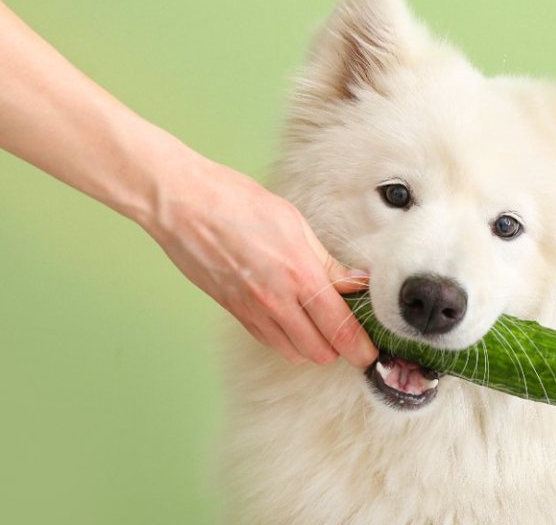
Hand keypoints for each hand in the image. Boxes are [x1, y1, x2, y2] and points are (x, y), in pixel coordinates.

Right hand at [143, 156, 376, 366]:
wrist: (184, 206)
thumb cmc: (236, 203)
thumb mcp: (293, 223)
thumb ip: (326, 261)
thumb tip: (354, 282)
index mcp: (299, 274)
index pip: (340, 329)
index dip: (361, 348)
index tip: (372, 352)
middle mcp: (276, 300)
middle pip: (320, 352)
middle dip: (339, 349)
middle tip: (348, 333)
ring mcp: (252, 310)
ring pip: (294, 352)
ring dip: (312, 346)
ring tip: (320, 326)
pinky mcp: (234, 311)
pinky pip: (268, 341)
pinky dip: (285, 339)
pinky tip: (290, 319)